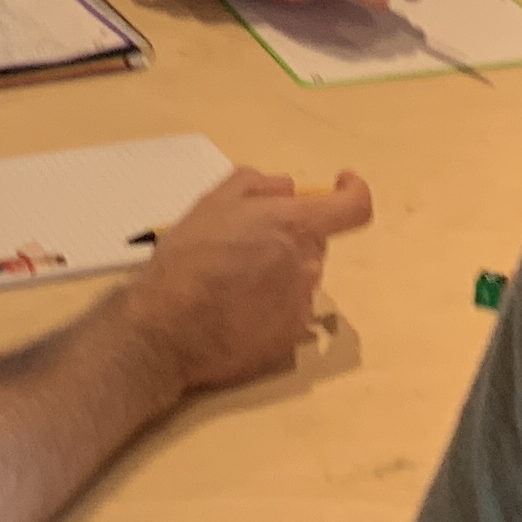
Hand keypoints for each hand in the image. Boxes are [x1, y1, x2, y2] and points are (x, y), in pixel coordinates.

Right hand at [121, 168, 375, 393]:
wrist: (168, 330)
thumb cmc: (186, 260)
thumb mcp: (210, 204)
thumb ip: (254, 185)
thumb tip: (288, 187)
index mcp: (291, 225)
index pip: (353, 208)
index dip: (354, 192)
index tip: (340, 185)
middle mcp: (306, 264)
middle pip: (314, 243)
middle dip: (290, 239)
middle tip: (244, 248)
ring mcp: (302, 304)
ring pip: (301, 278)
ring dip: (278, 274)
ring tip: (233, 285)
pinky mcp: (291, 337)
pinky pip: (291, 312)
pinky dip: (272, 307)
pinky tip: (236, 312)